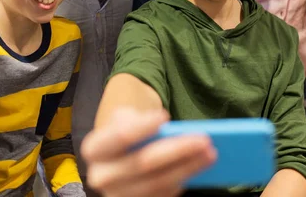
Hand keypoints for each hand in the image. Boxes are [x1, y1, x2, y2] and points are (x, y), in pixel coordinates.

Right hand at [81, 108, 215, 196]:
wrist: (118, 155)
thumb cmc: (127, 130)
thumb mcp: (125, 117)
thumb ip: (139, 120)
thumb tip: (168, 127)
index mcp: (94, 149)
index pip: (119, 137)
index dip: (142, 127)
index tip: (165, 116)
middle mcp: (101, 176)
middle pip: (143, 163)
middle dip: (177, 150)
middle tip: (204, 139)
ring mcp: (119, 195)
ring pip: (158, 182)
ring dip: (188, 168)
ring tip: (210, 153)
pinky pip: (164, 195)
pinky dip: (184, 180)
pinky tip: (199, 166)